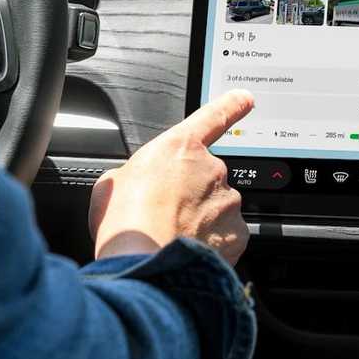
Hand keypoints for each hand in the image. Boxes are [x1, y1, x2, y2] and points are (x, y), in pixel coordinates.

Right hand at [89, 90, 254, 265]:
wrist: (142, 260)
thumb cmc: (125, 221)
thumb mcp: (113, 183)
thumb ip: (136, 175)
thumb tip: (138, 185)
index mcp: (181, 148)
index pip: (214, 117)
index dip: (231, 106)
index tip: (245, 99)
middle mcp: (212, 170)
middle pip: (208, 179)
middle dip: (191, 196)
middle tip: (164, 216)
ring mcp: (227, 202)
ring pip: (218, 210)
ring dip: (200, 222)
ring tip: (171, 237)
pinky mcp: (237, 235)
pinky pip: (227, 237)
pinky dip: (212, 245)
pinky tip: (187, 251)